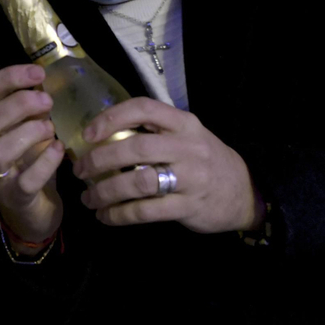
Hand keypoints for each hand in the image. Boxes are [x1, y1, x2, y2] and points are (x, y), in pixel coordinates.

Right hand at [0, 64, 64, 243]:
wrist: (34, 210)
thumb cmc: (29, 161)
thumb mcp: (28, 128)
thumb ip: (31, 107)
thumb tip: (47, 79)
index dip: (8, 77)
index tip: (38, 72)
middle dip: (18, 105)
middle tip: (48, 101)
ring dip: (27, 132)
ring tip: (50, 127)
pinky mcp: (14, 198)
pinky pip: (25, 180)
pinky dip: (45, 162)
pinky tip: (58, 149)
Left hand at [75, 98, 262, 234]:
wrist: (243, 192)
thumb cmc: (205, 160)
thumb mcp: (188, 135)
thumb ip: (156, 131)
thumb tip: (104, 135)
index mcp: (184, 123)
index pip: (144, 108)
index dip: (112, 117)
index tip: (88, 133)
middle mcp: (187, 147)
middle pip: (136, 147)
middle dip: (100, 159)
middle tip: (80, 170)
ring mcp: (190, 178)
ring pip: (138, 182)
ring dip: (105, 191)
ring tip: (88, 198)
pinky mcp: (188, 207)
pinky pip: (146, 211)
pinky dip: (120, 215)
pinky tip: (106, 216)